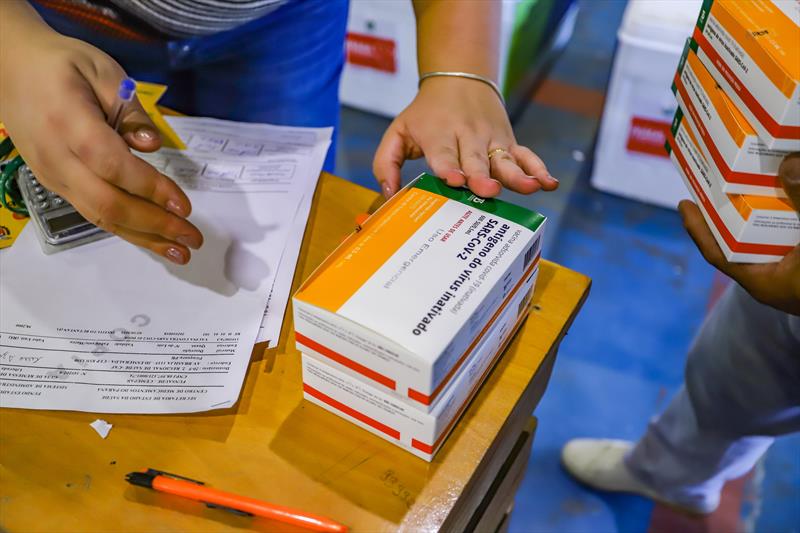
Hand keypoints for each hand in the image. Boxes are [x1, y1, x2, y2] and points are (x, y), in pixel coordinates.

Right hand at [0, 31, 201, 263]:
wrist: (7, 67)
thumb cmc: (61, 63)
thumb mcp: (103, 70)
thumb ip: (131, 110)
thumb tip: (152, 145)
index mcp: (68, 122)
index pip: (112, 165)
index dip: (150, 188)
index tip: (184, 205)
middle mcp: (56, 157)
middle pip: (106, 202)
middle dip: (154, 224)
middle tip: (192, 238)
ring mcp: (52, 175)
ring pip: (98, 216)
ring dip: (143, 237)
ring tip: (179, 253)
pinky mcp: (54, 184)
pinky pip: (92, 212)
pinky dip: (125, 229)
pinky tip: (152, 238)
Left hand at [373, 76, 558, 198]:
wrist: (458, 79)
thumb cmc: (425, 115)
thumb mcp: (398, 132)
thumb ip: (386, 163)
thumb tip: (389, 194)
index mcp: (437, 136)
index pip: (443, 155)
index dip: (449, 168)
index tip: (455, 180)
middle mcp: (466, 137)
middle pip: (476, 160)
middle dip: (481, 175)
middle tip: (486, 189)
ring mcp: (490, 140)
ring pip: (505, 160)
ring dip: (517, 175)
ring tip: (530, 187)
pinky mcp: (508, 142)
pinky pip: (525, 156)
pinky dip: (538, 168)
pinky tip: (549, 183)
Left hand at [679, 153, 799, 314]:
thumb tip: (788, 166)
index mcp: (764, 281)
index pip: (718, 253)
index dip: (698, 228)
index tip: (684, 202)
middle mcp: (773, 277)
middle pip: (740, 238)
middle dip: (730, 208)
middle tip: (717, 176)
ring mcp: (792, 270)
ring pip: (767, 232)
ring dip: (760, 205)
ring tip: (748, 174)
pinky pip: (789, 232)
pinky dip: (785, 211)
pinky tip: (785, 188)